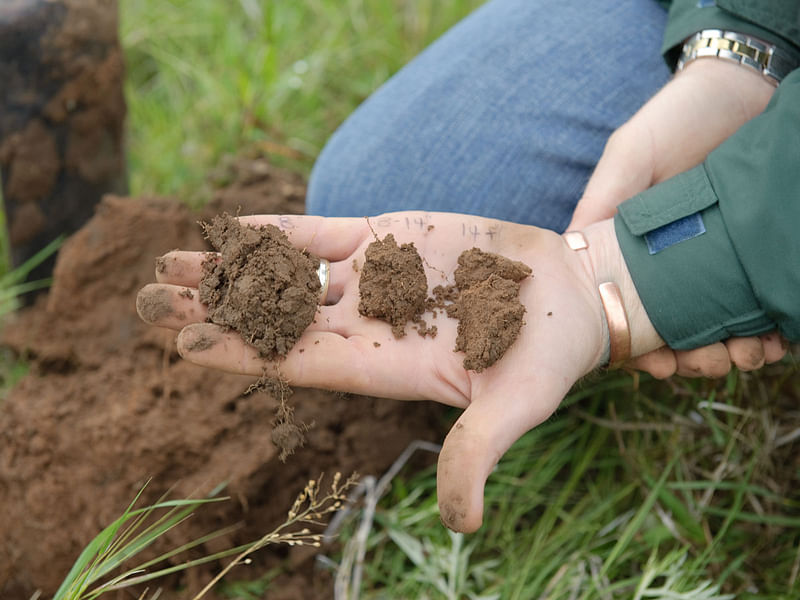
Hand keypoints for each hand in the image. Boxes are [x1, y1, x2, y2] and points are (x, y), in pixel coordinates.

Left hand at [137, 212, 662, 531]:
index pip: (299, 362)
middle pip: (275, 319)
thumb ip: (480, 452)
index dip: (245, 353)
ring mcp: (373, 279)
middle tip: (147, 298)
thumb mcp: (517, 407)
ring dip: (228, 271)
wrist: (571, 294)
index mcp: (385, 366)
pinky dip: (276, 232)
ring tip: (168, 263)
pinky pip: (321, 234)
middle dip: (214, 310)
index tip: (186, 342)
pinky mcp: (389, 238)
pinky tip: (230, 229)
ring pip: (286, 275)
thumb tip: (464, 526)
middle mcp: (366, 324)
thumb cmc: (549, 355)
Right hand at [567, 58, 783, 376]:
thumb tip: (572, 243)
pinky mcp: (744, 259)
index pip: (623, 312)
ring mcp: (706, 265)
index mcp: (627, 251)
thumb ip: (603, 197)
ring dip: (731, 352)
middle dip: (693, 359)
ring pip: (713, 328)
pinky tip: (773, 337)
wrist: (738, 91)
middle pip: (672, 333)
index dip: (638, 349)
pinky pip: (752, 307)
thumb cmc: (674, 120)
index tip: (659, 368)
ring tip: (751, 351)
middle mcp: (664, 266)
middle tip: (718, 362)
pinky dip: (763, 331)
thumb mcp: (630, 154)